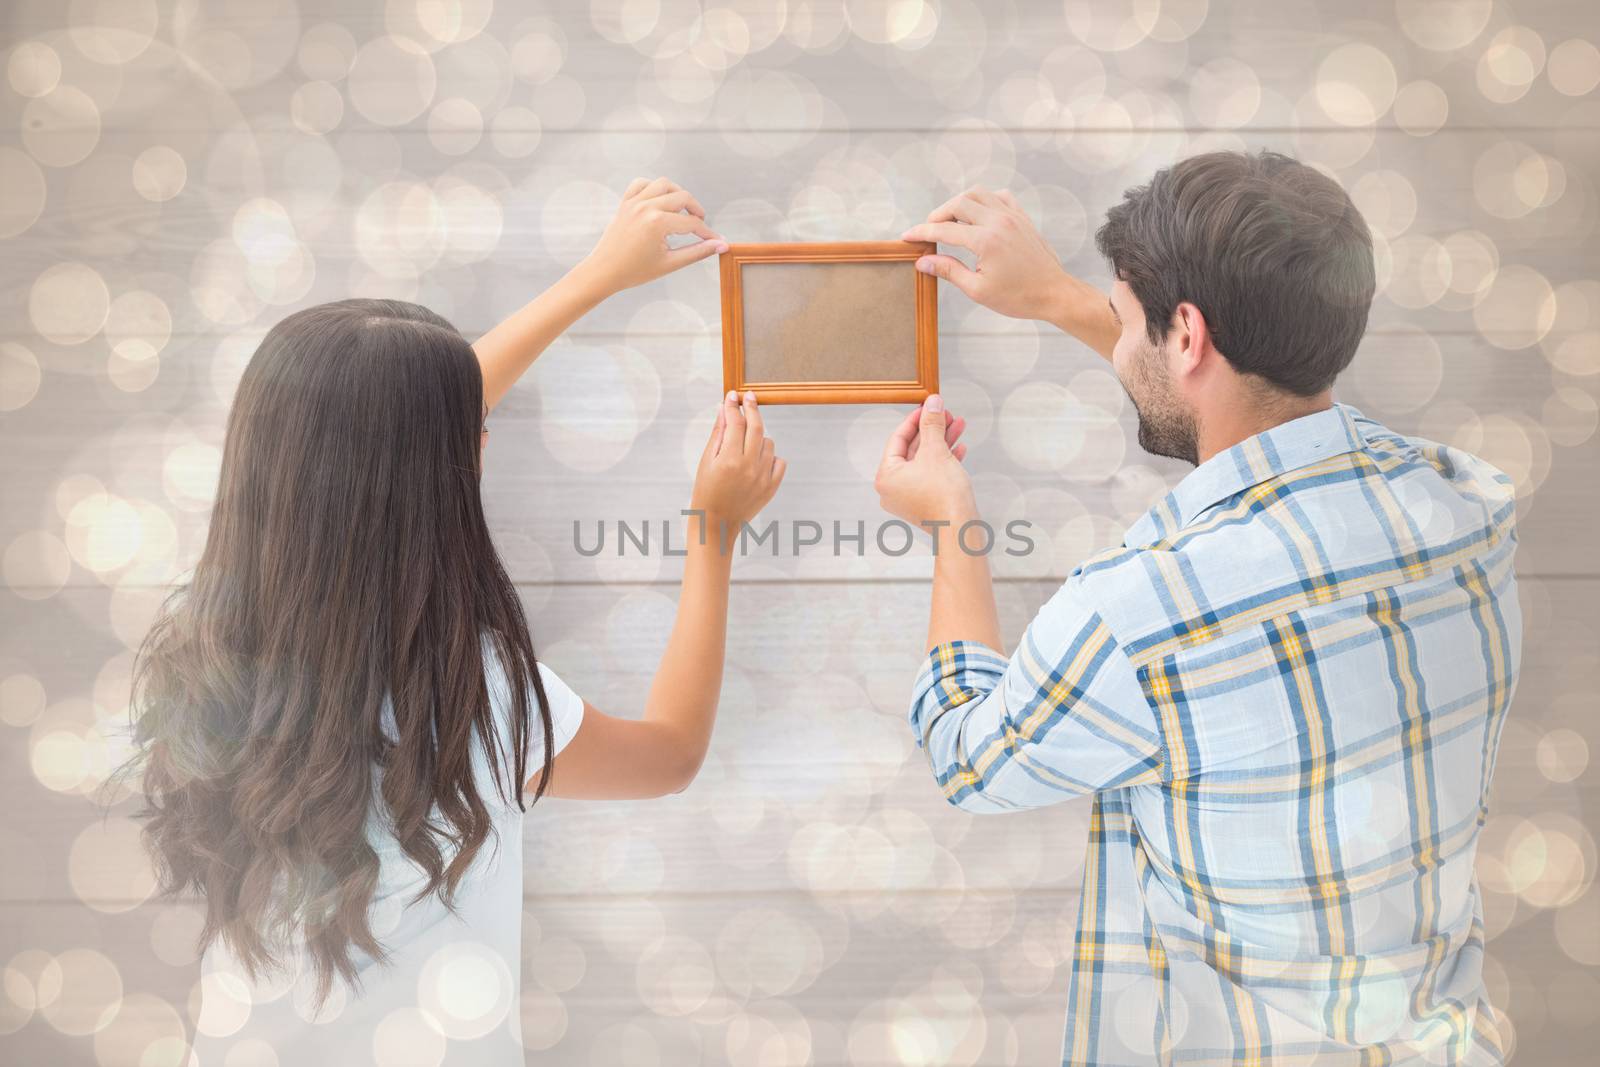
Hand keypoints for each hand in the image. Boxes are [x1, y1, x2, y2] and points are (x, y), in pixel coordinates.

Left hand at [577, 176, 727, 295]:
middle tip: (700, 223)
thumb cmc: (635, 271)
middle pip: (682, 197)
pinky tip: (660, 201)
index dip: (707, 233)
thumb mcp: (670, 263)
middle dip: (696, 210)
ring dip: (677, 193)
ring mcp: (634, 202)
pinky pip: (641, 183)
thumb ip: (698, 252)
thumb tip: (722, 245)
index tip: (716, 240)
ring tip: (683, 209)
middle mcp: (646, 207)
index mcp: (657, 223)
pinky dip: (653, 187)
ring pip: (664, 184)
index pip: (692, 223)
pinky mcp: (625, 202)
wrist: (604, 272)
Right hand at [691, 391, 786, 529]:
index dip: (733, 406)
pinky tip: (757, 460)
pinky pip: (779, 461)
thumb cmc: (706, 491)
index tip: (732, 395)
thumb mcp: (706, 462)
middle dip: (752, 409)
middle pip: (757, 427)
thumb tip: (724, 409)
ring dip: (758, 437)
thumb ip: (718, 434)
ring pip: (768, 443)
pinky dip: (770, 456)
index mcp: (729, 460)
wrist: (717, 525)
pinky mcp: (772, 487)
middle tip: (748, 398)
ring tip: (744, 445)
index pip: (736, 423)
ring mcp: (763, 478)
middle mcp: (749, 467)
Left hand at [873, 395, 973, 528]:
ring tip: (959, 426)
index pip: (898, 438)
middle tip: (947, 415)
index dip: (915, 419)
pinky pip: (932, 476)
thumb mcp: (936, 451)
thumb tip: (933, 403)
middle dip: (933, 430)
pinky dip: (944, 461)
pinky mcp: (924, 503)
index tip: (929, 406)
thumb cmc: (944, 496)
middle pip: (913, 449)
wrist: (960, 529)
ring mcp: (908, 498)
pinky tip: (960, 448)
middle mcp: (892, 488)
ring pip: (925, 462)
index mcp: (886, 476)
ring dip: (942, 442)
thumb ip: (932, 424)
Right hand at [901, 186, 1068, 322]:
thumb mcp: (977, 289)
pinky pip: (999, 196)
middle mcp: (999, 221)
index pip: (944, 230)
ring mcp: (1012, 216)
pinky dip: (984, 200)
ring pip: (978, 193)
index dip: (922, 232)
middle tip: (928, 230)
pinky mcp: (1022, 217)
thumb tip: (923, 262)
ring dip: (959, 203)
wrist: (1054, 293)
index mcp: (986, 240)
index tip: (907, 236)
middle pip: (958, 203)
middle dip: (938, 214)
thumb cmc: (1018, 297)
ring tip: (950, 220)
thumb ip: (949, 271)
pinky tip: (978, 214)